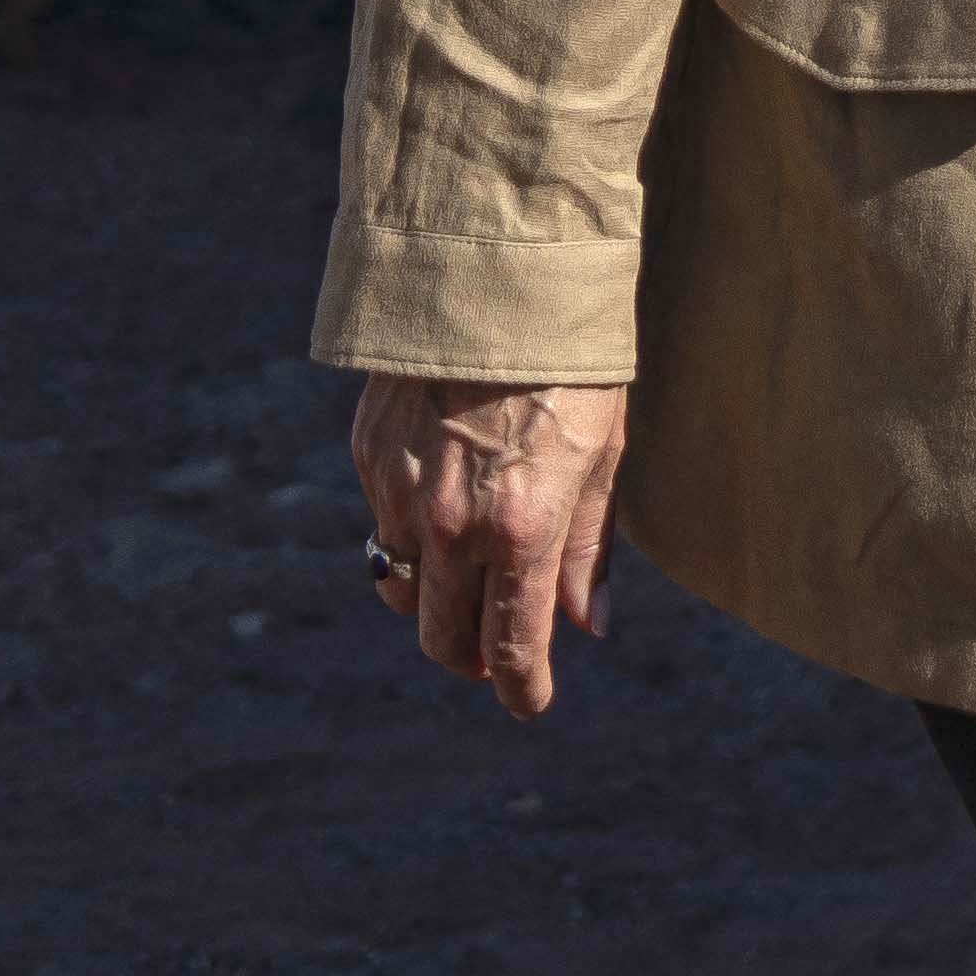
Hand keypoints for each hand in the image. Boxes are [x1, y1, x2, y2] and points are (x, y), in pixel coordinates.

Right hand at [349, 375, 630, 717]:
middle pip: (441, 637)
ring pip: (401, 588)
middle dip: (470, 658)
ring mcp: (400, 493)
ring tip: (467, 586)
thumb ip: (589, 547)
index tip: (528, 701)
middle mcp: (452, 523)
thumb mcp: (605, 454)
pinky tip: (442, 509)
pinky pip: (382, 527)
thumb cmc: (573, 363)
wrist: (499, 275)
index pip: (510, 644)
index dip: (521, 686)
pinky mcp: (369, 457)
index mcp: (521, 528)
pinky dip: (409, 538)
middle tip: (496, 654)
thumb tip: (588, 624)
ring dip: (431, 603)